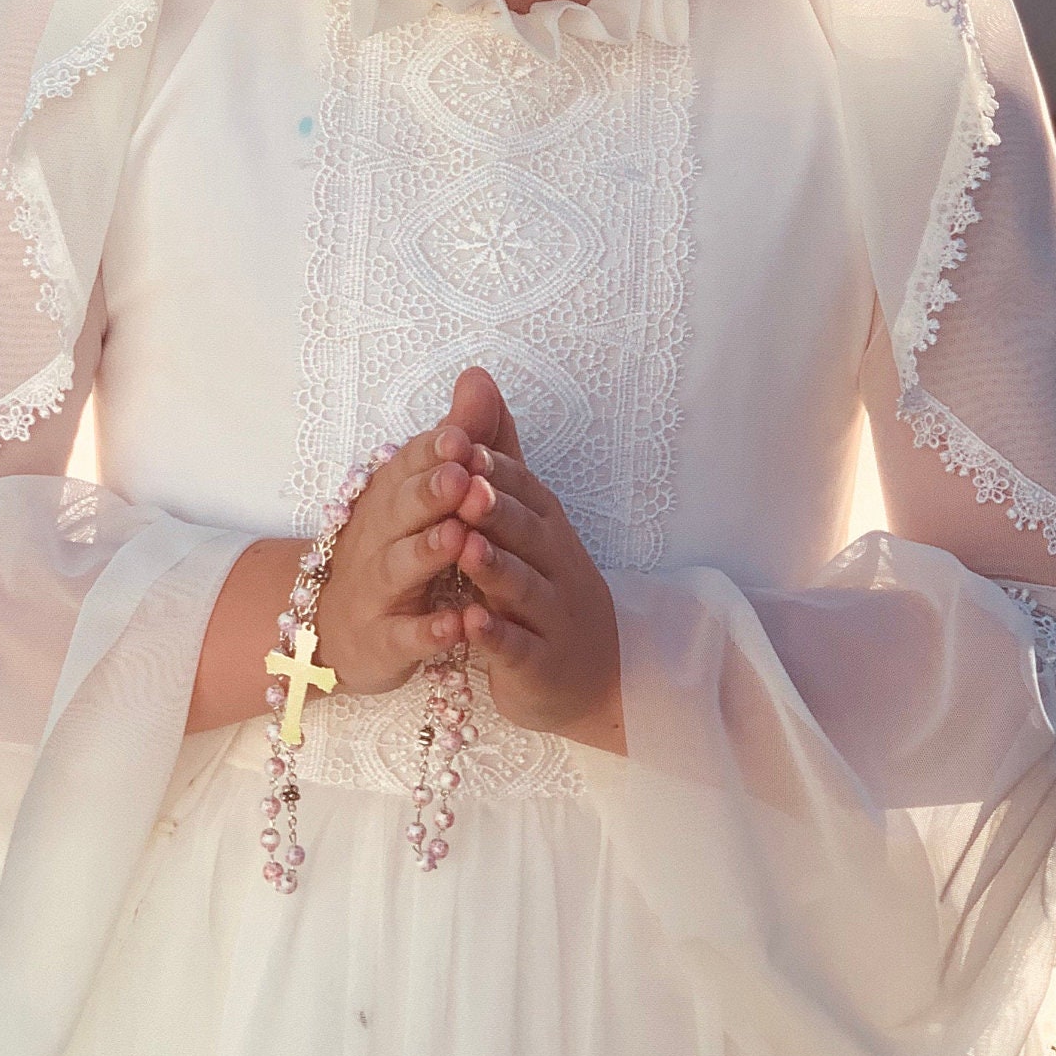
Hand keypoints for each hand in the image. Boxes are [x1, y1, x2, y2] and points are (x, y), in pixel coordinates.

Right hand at [312, 373, 523, 696]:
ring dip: (427, 552)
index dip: (433, 451)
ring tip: (457, 538)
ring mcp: (377, 589)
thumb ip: (459, 436)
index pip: (410, 465)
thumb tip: (480, 377)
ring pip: (399, 568)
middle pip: (400, 510)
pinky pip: (404, 635)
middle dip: (430, 493)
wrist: (333, 627)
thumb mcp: (424, 491)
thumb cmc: (395, 548)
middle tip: (461, 476)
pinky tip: (456, 624)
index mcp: (391, 496)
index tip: (461, 436)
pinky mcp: (382, 640)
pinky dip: (428, 630)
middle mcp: (378, 536)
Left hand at [421, 367, 626, 750]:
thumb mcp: (524, 518)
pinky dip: (496, 636)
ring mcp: (552, 617)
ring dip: (496, 567)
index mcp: (546, 527)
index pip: (523, 489)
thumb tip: (476, 376)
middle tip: (465, 486)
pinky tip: (471, 623)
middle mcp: (556, 565)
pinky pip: (519, 648)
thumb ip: (496, 452)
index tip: (461, 445)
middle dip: (497, 509)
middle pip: (527, 532)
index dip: (494, 469)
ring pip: (524, 588)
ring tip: (466, 547)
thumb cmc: (544, 587)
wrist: (593, 678)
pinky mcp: (541, 665)